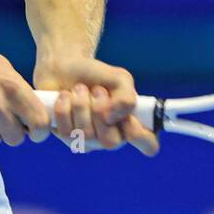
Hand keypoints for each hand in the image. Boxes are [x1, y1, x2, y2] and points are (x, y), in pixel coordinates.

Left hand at [33, 55, 159, 156]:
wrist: (65, 68)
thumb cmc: (96, 75)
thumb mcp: (119, 78)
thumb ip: (126, 97)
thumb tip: (111, 118)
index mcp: (132, 124)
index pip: (149, 145)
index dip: (140, 135)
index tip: (128, 116)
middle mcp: (113, 137)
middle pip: (111, 142)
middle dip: (100, 111)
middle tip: (98, 90)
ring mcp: (90, 142)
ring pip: (86, 135)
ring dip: (81, 104)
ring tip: (79, 88)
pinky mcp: (68, 138)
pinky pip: (66, 132)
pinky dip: (64, 108)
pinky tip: (65, 97)